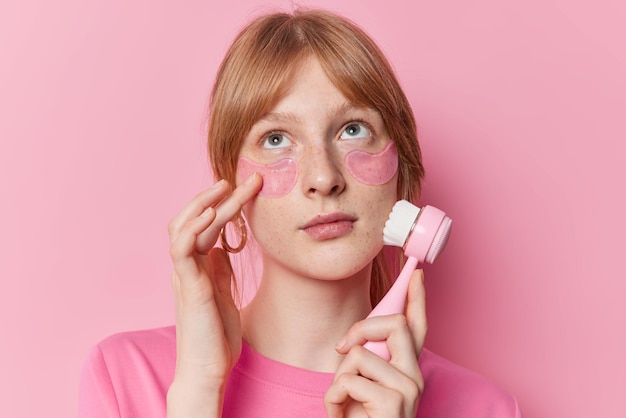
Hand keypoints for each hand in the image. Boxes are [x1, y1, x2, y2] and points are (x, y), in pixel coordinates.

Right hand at [166, 174, 261, 416]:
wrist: (208, 368)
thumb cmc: (216, 335)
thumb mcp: (222, 293)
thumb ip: (219, 269)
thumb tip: (223, 245)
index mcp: (197, 266)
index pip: (206, 225)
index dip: (224, 204)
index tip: (249, 189)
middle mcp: (187, 265)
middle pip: (195, 218)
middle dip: (217, 196)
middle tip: (244, 178)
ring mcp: (184, 274)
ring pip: (185, 226)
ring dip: (204, 203)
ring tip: (225, 186)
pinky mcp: (187, 286)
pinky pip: (181, 249)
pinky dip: (192, 227)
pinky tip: (210, 212)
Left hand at [324, 270, 426, 417]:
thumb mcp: (362, 386)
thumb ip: (368, 360)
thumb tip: (359, 339)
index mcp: (407, 370)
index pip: (418, 326)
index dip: (417, 298)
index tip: (416, 273)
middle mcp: (414, 376)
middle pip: (394, 324)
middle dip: (361, 327)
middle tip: (342, 348)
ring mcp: (408, 389)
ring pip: (361, 354)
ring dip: (338, 377)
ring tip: (341, 400)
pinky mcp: (394, 402)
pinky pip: (350, 380)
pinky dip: (332, 397)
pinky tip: (339, 413)